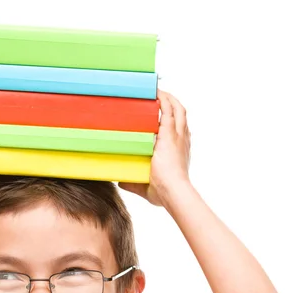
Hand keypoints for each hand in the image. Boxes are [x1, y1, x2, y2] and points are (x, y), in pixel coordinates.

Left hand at [119, 90, 190, 206]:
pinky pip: (168, 110)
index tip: (163, 114)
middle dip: (172, 102)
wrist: (173, 192)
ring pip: (177, 108)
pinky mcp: (170, 134)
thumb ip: (133, 183)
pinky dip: (163, 99)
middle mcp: (181, 140)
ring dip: (168, 97)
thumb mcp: (147, 187)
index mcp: (179, 150)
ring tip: (157, 89)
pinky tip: (156, 92)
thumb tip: (120, 181)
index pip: (178, 128)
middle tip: (160, 94)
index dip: (172, 119)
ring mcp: (177, 136)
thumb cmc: (164, 193)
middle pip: (180, 113)